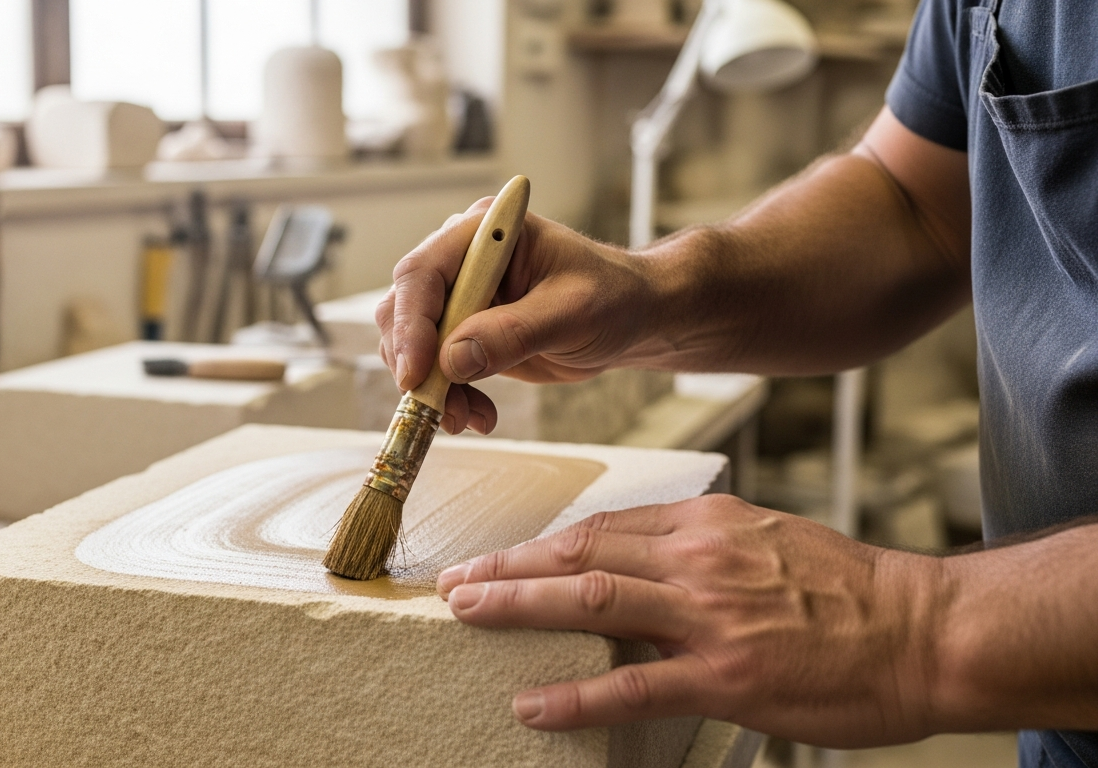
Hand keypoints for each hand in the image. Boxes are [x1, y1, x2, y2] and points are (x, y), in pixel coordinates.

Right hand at [375, 199, 666, 434]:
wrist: (632, 320)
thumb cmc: (613, 298)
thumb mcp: (572, 313)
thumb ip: (515, 333)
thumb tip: (454, 358)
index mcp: (486, 234)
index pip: (423, 272)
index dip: (411, 322)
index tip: (416, 371)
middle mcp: (463, 261)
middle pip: (403, 308)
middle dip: (415, 362)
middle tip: (437, 405)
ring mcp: (461, 298)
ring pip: (411, 344)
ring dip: (431, 387)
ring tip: (467, 416)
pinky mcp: (464, 333)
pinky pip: (434, 368)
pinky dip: (448, 397)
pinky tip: (478, 414)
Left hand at [435, 494, 949, 747]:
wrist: (924, 629)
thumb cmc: (849, 588)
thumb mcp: (767, 536)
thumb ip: (699, 542)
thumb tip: (638, 553)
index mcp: (706, 523)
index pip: (600, 528)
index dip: (539, 545)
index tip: (497, 558)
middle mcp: (698, 559)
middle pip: (578, 554)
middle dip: (506, 568)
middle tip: (453, 582)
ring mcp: (709, 617)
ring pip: (590, 600)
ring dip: (517, 606)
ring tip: (465, 615)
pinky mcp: (727, 677)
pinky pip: (632, 685)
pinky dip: (574, 695)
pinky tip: (532, 703)